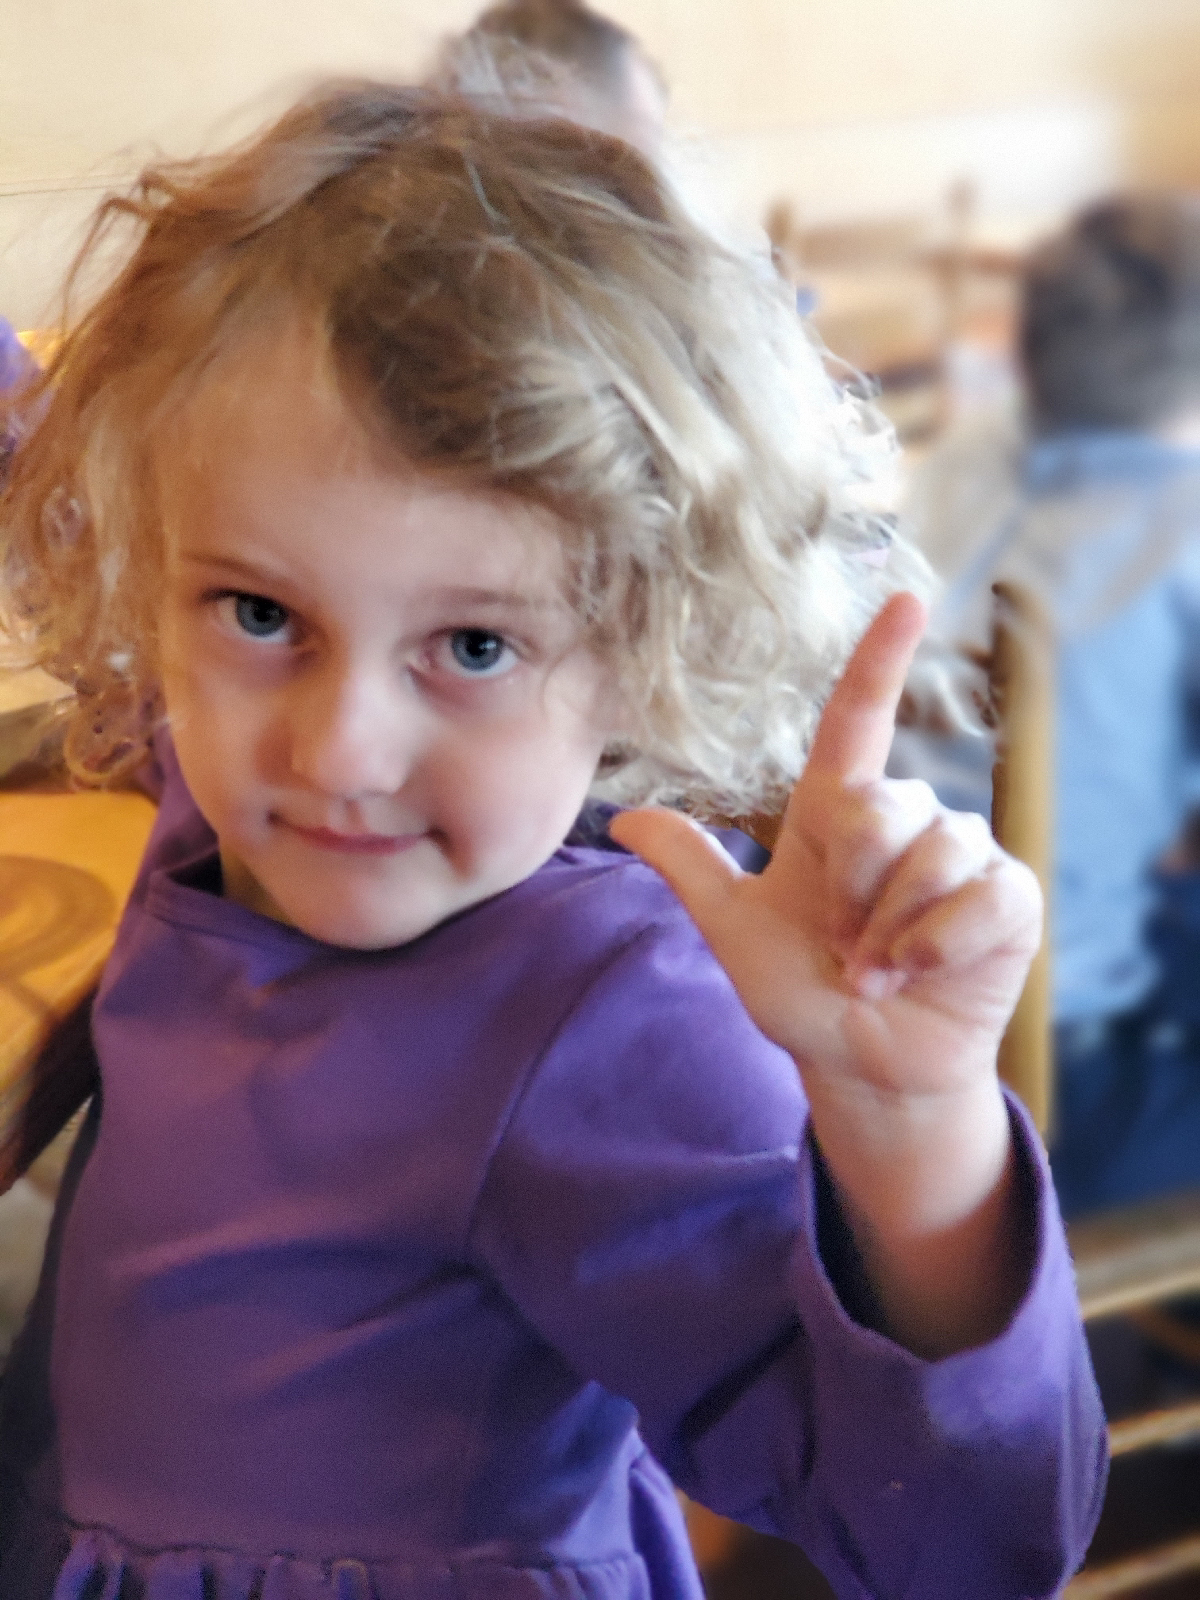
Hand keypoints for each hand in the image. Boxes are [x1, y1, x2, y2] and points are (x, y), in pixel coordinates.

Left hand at [610, 593, 1042, 1355]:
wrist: (863, 1065)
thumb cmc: (804, 994)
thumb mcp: (735, 931)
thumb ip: (691, 870)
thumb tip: (619, 823)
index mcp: (840, 813)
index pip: (862, 718)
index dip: (880, 658)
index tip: (904, 598)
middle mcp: (907, 820)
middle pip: (883, 806)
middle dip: (851, 888)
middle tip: (843, 946)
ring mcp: (965, 856)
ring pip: (932, 852)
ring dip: (889, 930)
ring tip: (876, 970)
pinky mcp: (1010, 899)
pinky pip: (980, 897)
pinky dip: (935, 945)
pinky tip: (919, 976)